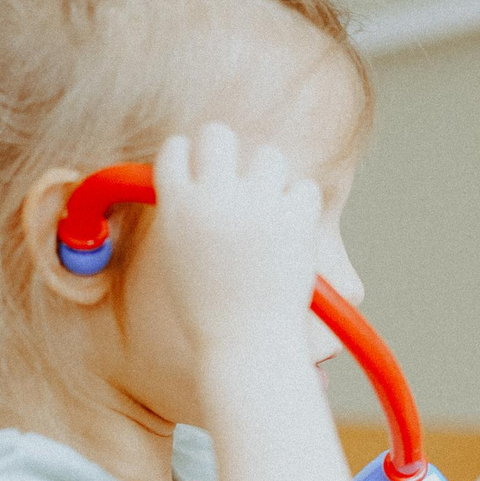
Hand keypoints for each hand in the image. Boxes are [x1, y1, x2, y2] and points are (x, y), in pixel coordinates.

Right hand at [145, 122, 323, 358]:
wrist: (245, 346)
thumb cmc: (209, 313)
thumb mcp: (177, 260)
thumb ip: (182, 217)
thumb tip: (194, 184)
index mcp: (176, 207)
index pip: (176, 149)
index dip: (189, 158)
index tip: (200, 171)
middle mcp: (213, 198)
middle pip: (217, 135)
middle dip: (227, 150)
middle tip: (238, 177)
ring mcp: (255, 206)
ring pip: (268, 156)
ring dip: (270, 178)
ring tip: (268, 212)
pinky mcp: (293, 220)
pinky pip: (303, 188)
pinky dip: (300, 206)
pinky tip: (292, 232)